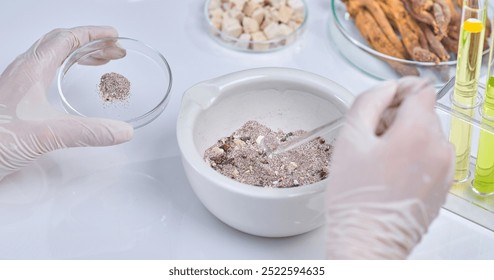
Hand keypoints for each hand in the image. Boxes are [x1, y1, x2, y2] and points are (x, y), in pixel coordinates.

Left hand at [0, 26, 133, 180]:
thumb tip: (121, 130)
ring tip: (99, 63)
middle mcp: (24, 73)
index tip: (113, 36)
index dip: (93, 34)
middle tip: (113, 52)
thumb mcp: (48, 134)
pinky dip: (66, 71)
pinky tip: (71, 85)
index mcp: (31, 70)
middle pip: (61, 44)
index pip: (67, 39)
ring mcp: (19, 85)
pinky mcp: (17, 100)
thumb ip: (88, 132)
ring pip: (53, 57)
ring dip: (79, 56)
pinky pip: (46, 73)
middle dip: (91, 44)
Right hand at [325, 77, 454, 258]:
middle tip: (369, 139)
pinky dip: (412, 157)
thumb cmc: (356, 198)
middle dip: (396, 117)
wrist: (368, 240)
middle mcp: (440, 150)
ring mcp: (445, 170)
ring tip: (378, 161)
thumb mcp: (350, 139)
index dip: (397, 91)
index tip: (381, 103)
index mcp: (418, 133)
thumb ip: (368, 102)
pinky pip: (430, 157)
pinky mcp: (443, 187)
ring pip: (427, 135)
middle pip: (422, 113)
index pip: (420, 89)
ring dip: (404, 138)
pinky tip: (389, 174)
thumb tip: (384, 89)